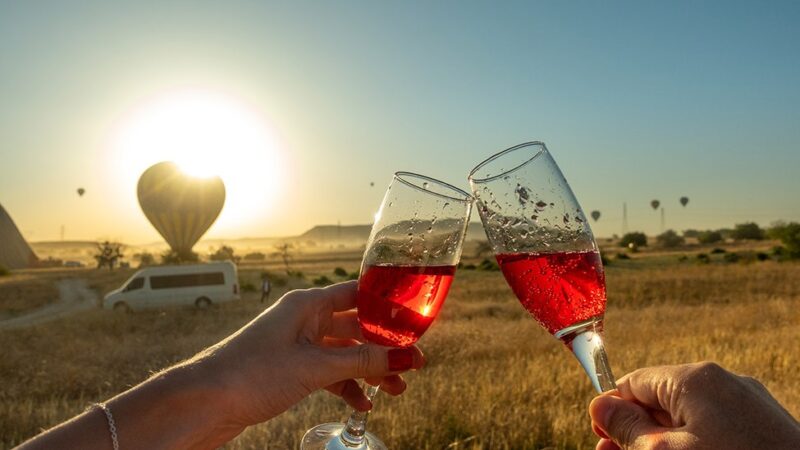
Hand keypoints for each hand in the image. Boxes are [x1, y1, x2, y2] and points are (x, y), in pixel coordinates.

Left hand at [199, 281, 424, 432]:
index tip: (416, 322)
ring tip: (395, 390)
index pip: (359, 294)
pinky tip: (362, 404)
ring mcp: (296, 345)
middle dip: (384, 347)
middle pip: (356, 327)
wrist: (203, 403)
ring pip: (344, 353)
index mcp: (307, 304)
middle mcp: (303, 319)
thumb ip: (362, 361)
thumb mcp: (314, 367)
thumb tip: (404, 357)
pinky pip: (328, 373)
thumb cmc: (250, 374)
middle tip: (414, 364)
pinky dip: (346, 386)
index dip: (388, 307)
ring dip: (369, 370)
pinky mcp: (289, 369)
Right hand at [589, 362, 799, 449]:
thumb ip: (628, 428)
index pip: (635, 382)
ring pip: (690, 419)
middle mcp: (725, 384)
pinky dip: (695, 445)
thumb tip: (599, 405)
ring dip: (663, 442)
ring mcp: (750, 408)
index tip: (599, 437)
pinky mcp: (766, 430)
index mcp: (696, 379)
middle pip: (662, 401)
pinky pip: (717, 430)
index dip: (613, 409)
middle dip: (636, 431)